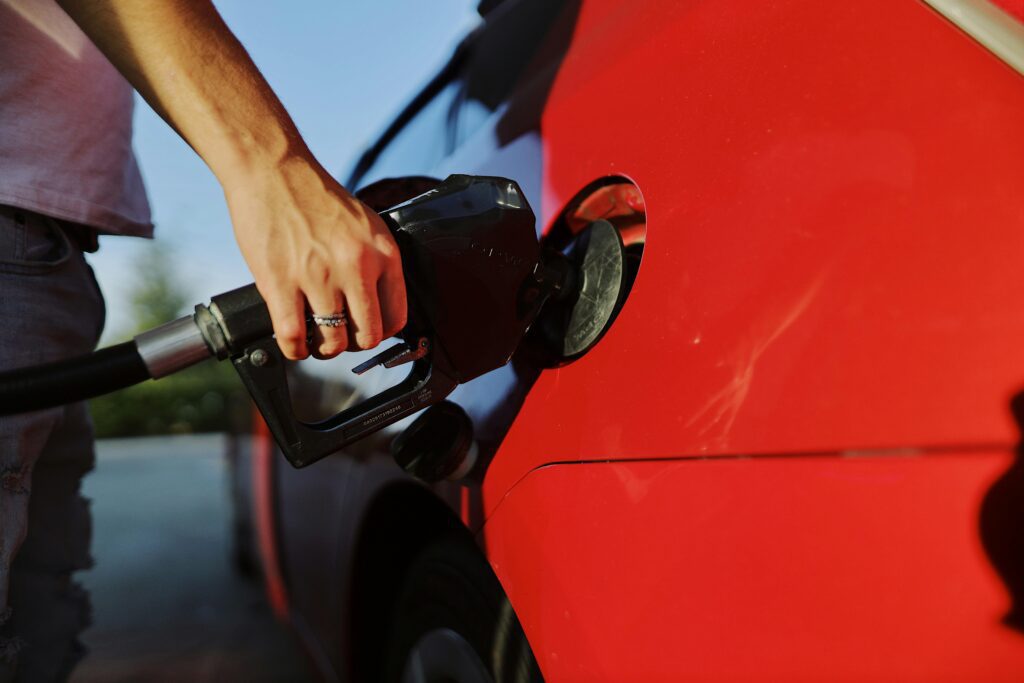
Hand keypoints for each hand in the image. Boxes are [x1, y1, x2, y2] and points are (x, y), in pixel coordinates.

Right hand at [226, 157, 406, 359]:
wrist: (272, 169)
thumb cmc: (315, 197)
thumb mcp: (364, 225)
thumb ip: (374, 262)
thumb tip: (376, 303)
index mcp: (382, 252)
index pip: (397, 317)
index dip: (381, 332)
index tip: (366, 331)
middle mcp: (356, 266)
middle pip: (368, 337)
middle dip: (353, 345)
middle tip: (340, 336)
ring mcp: (318, 276)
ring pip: (332, 343)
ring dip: (323, 349)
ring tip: (315, 338)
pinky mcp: (281, 282)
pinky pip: (294, 338)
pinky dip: (294, 350)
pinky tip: (293, 343)